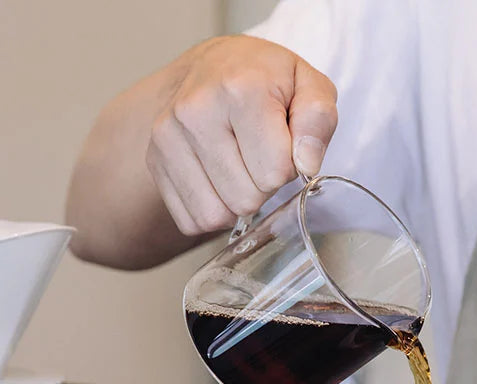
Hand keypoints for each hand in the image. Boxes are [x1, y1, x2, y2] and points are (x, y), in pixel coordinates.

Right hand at [146, 35, 337, 235]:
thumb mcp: (308, 85)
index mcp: (238, 89)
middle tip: (260, 155)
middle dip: (263, 186)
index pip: (275, 172)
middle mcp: (194, 112)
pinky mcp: (154, 162)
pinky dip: (213, 210)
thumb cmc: (268, 81)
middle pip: (245, 199)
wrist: (215, 67)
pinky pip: (192, 221)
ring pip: (217, 215)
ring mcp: (167, 138)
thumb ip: (318, 121)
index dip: (289, 167)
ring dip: (237, 202)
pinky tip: (219, 178)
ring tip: (240, 165)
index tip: (282, 143)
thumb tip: (306, 164)